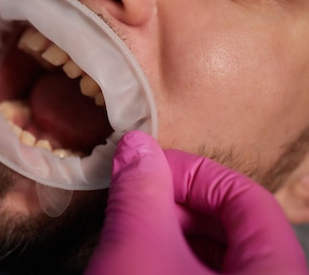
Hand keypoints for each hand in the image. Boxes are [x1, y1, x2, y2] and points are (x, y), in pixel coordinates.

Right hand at [85, 131, 307, 274]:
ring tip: (131, 232)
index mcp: (277, 271)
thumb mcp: (137, 249)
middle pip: (235, 226)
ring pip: (219, 258)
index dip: (191, 173)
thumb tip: (135, 147)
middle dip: (177, 205)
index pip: (246, 198)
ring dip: (172, 234)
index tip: (148, 168)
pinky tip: (139, 262)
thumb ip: (140, 190)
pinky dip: (173, 263)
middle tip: (134, 200)